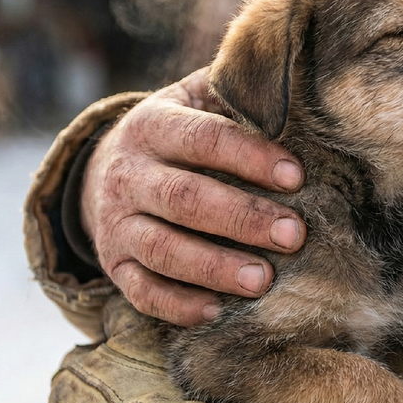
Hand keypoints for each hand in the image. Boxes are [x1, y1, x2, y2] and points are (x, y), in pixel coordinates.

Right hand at [81, 67, 305, 326]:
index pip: (203, 138)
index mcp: (153, 124)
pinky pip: (141, 292)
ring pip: (162, 249)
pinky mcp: (115, 264)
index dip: (250, 157)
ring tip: (263, 280)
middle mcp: (128, 174)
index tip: (296, 176)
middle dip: (241, 218)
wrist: (105, 168)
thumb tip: (297, 90)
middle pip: (184, 198)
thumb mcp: (196, 98)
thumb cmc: (180, 131)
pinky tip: (217, 312)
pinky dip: (178, 306)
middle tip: (293, 235)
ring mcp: (117, 223)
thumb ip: (235, 92)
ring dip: (214, 268)